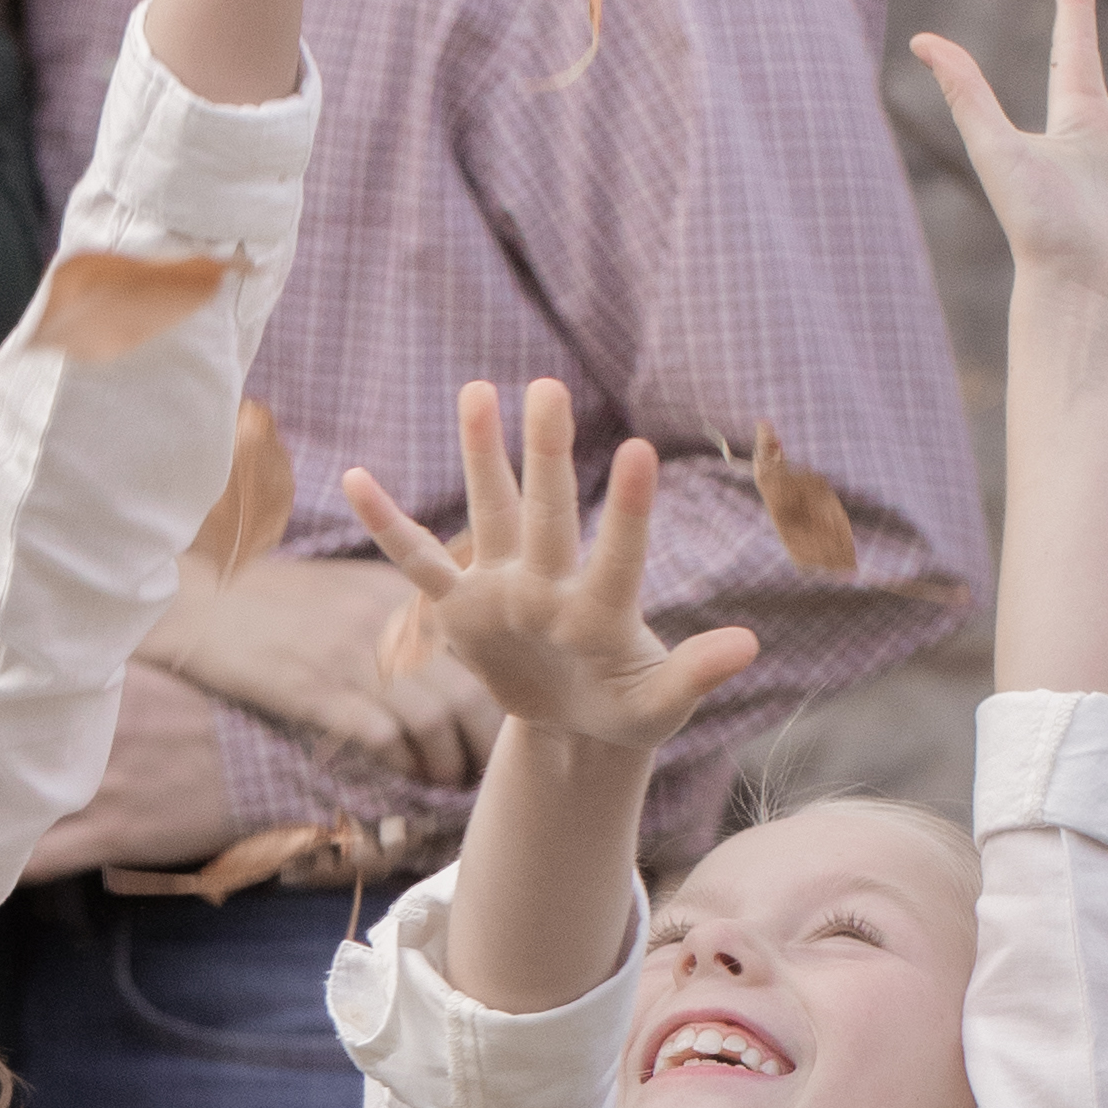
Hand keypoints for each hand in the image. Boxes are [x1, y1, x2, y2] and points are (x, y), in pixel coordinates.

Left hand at [22, 660, 238, 882]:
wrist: (276, 771)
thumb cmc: (221, 720)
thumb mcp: (161, 676)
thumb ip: (108, 672)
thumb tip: (61, 657)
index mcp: (107, 686)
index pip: (26, 688)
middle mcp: (95, 733)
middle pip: (6, 742)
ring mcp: (101, 787)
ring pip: (15, 802)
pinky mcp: (113, 834)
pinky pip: (42, 856)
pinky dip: (6, 861)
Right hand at [147, 550, 505, 792]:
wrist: (197, 599)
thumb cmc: (272, 599)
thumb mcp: (350, 586)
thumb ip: (401, 613)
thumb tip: (452, 655)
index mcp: (399, 593)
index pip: (476, 648)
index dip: (495, 697)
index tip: (494, 727)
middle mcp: (385, 622)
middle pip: (468, 689)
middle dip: (483, 741)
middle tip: (478, 770)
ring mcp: (351, 656)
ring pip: (435, 719)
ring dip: (447, 763)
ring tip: (444, 783)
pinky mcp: (315, 689)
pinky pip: (383, 736)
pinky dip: (401, 763)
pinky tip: (400, 774)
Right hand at [343, 383, 757, 762]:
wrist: (579, 721)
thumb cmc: (627, 708)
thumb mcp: (660, 706)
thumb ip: (695, 674)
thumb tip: (751, 643)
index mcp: (602, 611)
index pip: (619, 556)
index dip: (629, 511)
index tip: (641, 450)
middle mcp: (550, 585)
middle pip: (549, 513)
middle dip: (546, 455)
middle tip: (548, 387)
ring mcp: (504, 589)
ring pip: (492, 512)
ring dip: (482, 456)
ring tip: (477, 391)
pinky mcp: (462, 607)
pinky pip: (417, 562)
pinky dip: (387, 526)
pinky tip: (356, 479)